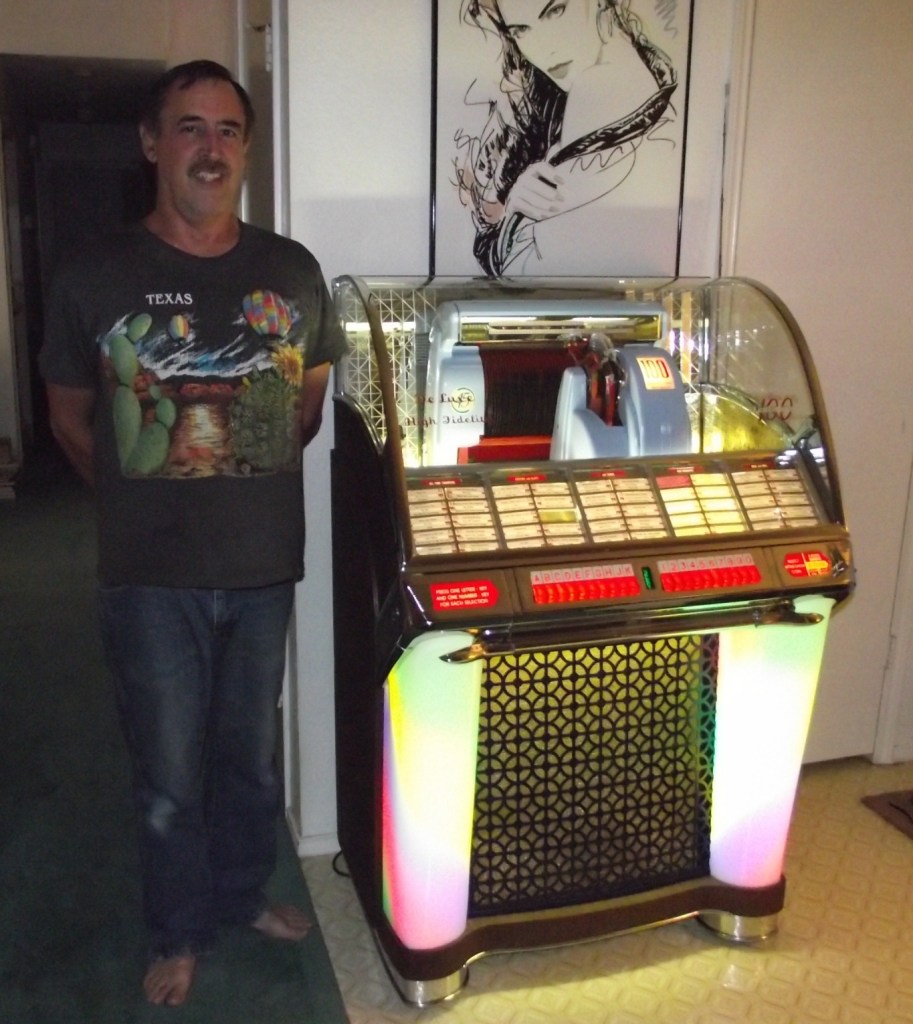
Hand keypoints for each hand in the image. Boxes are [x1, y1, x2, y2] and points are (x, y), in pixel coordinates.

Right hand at [504, 141, 636, 223]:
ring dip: (545, 205)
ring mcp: (516, 190)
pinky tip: (544, 216)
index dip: (551, 173)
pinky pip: (524, 207)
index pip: (540, 167)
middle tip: (562, 200)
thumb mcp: (546, 178)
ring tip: (556, 210)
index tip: (563, 182)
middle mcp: (523, 178)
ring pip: (531, 198)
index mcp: (533, 170)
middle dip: (550, 193)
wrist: (518, 201)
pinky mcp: (512, 203)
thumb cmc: (539, 189)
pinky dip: (535, 212)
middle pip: (536, 185)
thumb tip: (560, 145)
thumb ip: (554, 168)